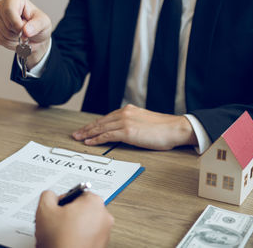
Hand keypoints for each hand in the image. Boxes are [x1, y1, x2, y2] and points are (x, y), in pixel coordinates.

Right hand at [0, 0, 51, 67]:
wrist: (35, 37)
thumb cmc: (38, 25)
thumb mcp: (44, 23)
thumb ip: (36, 25)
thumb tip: (25, 30)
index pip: (9, 10)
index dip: (17, 23)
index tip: (25, 30)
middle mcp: (2, 5)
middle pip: (7, 24)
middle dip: (18, 33)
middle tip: (26, 31)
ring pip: (4, 33)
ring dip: (16, 39)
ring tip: (22, 34)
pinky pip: (1, 40)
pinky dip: (11, 43)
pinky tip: (16, 39)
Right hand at [35, 191, 113, 247]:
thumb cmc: (60, 240)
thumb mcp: (45, 210)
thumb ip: (48, 195)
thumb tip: (51, 196)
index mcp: (94, 202)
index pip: (77, 193)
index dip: (63, 201)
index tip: (57, 210)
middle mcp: (104, 216)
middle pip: (82, 208)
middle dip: (69, 213)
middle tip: (57, 222)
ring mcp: (105, 232)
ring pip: (85, 222)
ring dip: (74, 226)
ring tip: (61, 234)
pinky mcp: (102, 245)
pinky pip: (89, 235)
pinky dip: (79, 237)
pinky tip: (67, 241)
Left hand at [72, 104, 197, 149]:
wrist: (176, 128)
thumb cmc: (164, 128)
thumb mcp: (144, 121)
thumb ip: (133, 123)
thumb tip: (124, 132)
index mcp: (128, 110)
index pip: (106, 118)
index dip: (94, 124)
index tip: (86, 129)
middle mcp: (124, 113)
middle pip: (100, 122)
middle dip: (86, 128)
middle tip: (76, 134)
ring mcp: (125, 122)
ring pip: (101, 128)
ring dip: (88, 134)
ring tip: (78, 138)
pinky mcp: (128, 131)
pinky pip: (107, 135)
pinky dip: (96, 139)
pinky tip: (89, 142)